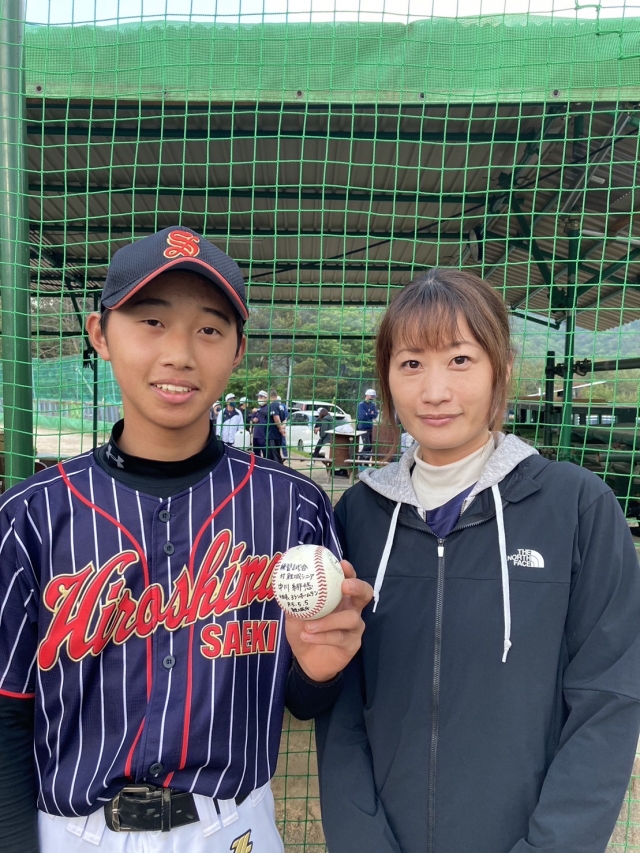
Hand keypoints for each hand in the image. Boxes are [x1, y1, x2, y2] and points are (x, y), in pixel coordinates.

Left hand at [285, 561, 372, 682]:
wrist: (306, 661)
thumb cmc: (304, 631)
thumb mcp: (295, 615)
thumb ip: (295, 601)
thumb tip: (286, 584)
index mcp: (340, 598)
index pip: (349, 580)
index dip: (349, 571)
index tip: (342, 564)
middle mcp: (351, 609)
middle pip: (365, 594)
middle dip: (357, 587)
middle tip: (344, 586)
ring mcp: (354, 628)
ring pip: (351, 618)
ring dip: (328, 621)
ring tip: (308, 625)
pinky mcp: (352, 644)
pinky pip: (339, 637)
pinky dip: (322, 636)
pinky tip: (307, 636)